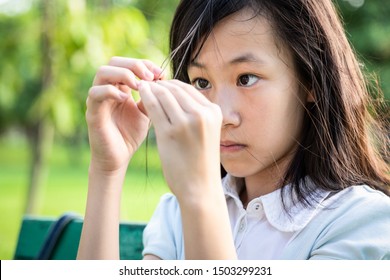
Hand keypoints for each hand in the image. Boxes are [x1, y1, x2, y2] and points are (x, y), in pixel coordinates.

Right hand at [86, 57, 164, 173]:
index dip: (144, 64)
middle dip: (134, 65)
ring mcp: (98, 99)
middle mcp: (106, 89)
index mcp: (120, 87)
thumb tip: (162, 78)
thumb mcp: (147, 112)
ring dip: (123, 74)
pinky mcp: (92, 112)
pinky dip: (111, 92)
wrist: (118, 158)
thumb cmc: (131, 135)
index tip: (160, 73)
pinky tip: (127, 99)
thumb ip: (152, 96)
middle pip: (114, 62)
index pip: (128, 63)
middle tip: (151, 76)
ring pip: (102, 72)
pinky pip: (96, 93)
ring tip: (139, 85)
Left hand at [138, 80, 221, 200]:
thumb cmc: (200, 161)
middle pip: (175, 88)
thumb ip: (196, 113)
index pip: (187, 88)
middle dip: (159, 84)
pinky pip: (153, 107)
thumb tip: (175, 96)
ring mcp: (186, 123)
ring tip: (141, 87)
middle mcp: (202, 114)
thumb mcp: (205, 132)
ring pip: (163, 94)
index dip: (169, 84)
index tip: (158, 85)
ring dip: (150, 89)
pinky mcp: (170, 133)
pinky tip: (139, 96)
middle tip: (146, 83)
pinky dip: (145, 98)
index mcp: (213, 112)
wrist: (200, 188)